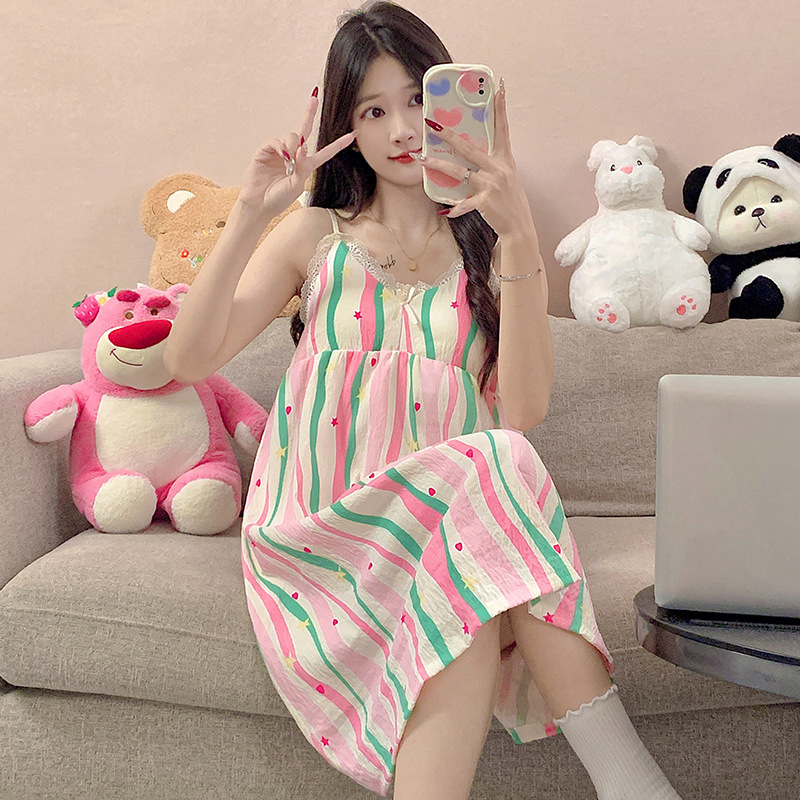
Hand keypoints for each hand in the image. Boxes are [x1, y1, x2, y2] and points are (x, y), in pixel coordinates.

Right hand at [238, 88, 356, 218]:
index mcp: (306, 166)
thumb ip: (302, 167)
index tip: (353, 134)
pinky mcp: (266, 151)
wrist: (258, 204)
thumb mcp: (296, 186)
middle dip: (309, 113)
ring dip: (293, 145)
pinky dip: (281, 147)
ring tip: (288, 160)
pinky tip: (283, 156)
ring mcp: (280, 152)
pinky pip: (277, 141)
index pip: (325, 152)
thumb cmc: (278, 198)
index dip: (338, 144)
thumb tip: (302, 147)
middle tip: (314, 96)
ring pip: (292, 137)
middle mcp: (294, 156)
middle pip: (304, 131)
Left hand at [414, 79, 534, 238]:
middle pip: (469, 148)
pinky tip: (446, 211)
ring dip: (438, 166)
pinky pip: (465, 204)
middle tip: (433, 124)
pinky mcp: (484, 202)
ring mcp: (490, 185)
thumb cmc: (511, 201)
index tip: (498, 88)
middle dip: (449, 136)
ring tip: (422, 160)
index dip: (500, 108)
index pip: (502, 129)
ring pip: (459, 172)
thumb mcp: (507, 177)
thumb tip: (475, 154)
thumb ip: (493, 163)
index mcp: (505, 160)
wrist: (519, 226)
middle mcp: (498, 169)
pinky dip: (456, 208)